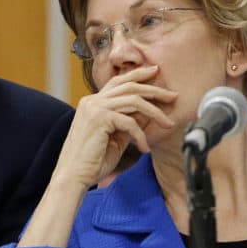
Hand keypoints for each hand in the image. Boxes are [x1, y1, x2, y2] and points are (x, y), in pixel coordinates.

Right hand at [55, 65, 176, 187]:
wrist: (73, 176)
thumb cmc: (93, 161)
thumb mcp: (116, 138)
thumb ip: (128, 122)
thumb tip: (148, 113)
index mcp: (93, 102)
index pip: (118, 82)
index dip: (138, 75)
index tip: (155, 71)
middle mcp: (92, 101)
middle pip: (129, 86)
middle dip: (154, 89)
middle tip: (173, 96)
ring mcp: (95, 108)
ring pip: (134, 100)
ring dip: (155, 112)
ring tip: (168, 123)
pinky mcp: (99, 119)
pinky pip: (130, 122)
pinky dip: (141, 136)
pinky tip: (144, 149)